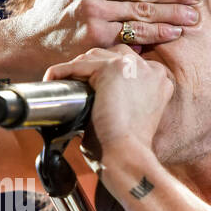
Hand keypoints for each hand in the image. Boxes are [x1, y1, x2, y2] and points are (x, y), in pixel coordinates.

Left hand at [43, 45, 172, 158]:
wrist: (127, 155)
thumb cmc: (126, 149)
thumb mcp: (131, 118)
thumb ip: (121, 100)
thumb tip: (91, 97)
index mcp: (159, 81)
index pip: (128, 65)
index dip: (106, 74)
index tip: (90, 88)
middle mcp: (151, 69)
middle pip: (112, 55)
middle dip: (91, 67)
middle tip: (73, 86)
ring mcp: (133, 66)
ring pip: (95, 56)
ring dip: (77, 68)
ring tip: (63, 85)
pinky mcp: (113, 69)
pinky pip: (79, 65)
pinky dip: (61, 72)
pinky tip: (51, 79)